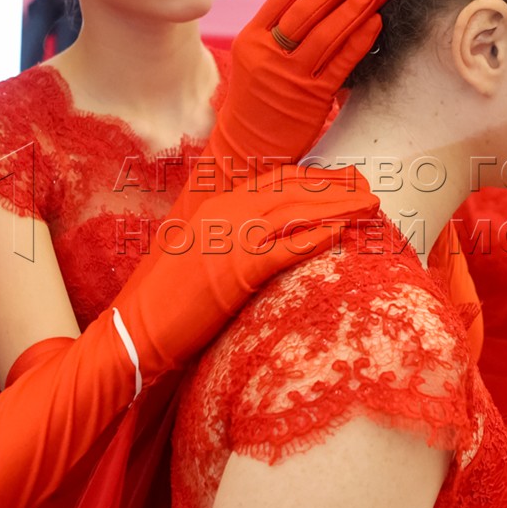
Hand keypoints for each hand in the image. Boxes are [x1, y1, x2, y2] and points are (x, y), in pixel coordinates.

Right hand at [115, 167, 376, 375]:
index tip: (345, 178)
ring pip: (293, 211)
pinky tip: (340, 233)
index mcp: (217, 205)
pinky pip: (283, 249)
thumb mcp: (200, 254)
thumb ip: (231, 238)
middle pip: (291, 189)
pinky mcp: (233, 271)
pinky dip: (314, 238)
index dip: (315, 177)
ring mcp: (229, 239)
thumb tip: (267, 237)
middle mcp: (225, 213)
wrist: (136, 330)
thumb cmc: (168, 301)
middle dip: (334, 186)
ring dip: (336, 206)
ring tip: (369, 205)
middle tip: (369, 185)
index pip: (275, 180)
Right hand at [208, 0, 389, 171]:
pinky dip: (360, 40)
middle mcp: (267, 54)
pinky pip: (341, 63)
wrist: (247, 149)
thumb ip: (281, 29)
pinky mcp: (310, 99)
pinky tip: (377, 21)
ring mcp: (288, 77)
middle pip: (309, 8)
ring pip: (328, 32)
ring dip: (358, 4)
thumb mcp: (258, 58)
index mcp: (251, 38)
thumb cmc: (259, 99)